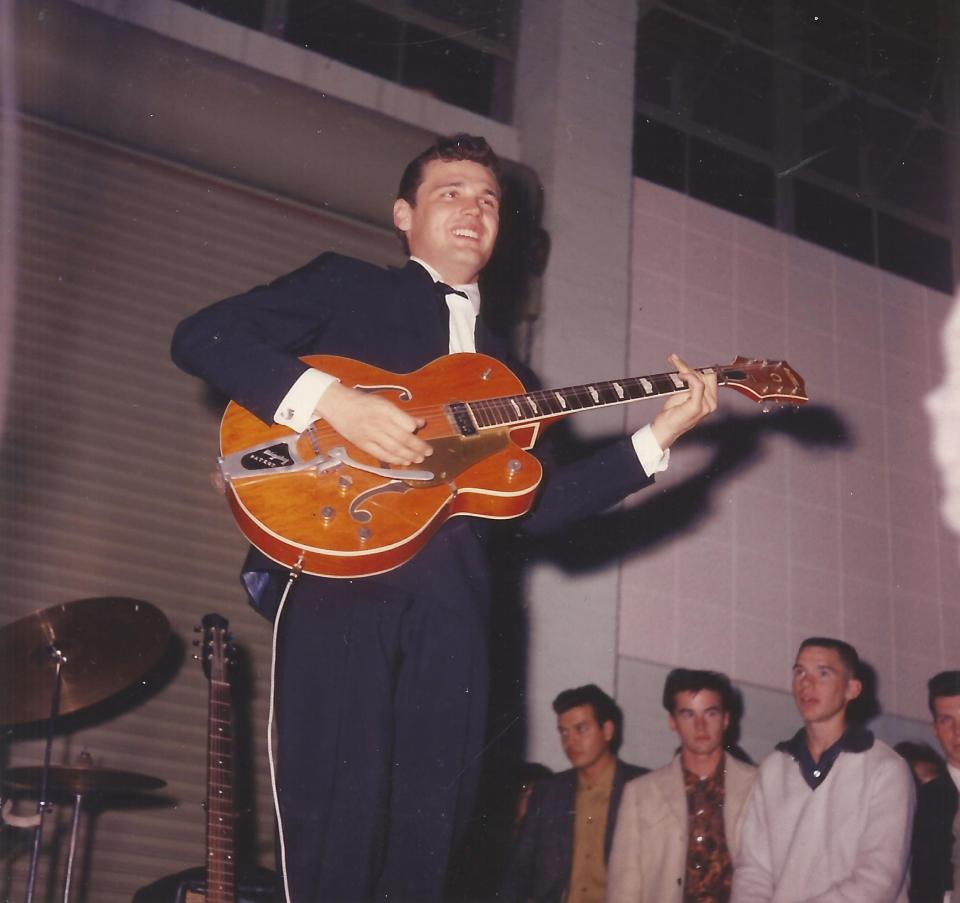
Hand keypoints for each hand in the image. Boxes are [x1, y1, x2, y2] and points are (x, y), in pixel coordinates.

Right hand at [314, 382, 432, 464]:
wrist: (337, 405)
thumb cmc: (363, 402)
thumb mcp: (383, 402)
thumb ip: (402, 415)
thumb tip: (421, 423)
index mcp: (384, 408)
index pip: (405, 422)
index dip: (414, 429)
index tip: (419, 431)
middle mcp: (378, 422)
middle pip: (402, 438)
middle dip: (417, 447)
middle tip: (428, 452)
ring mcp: (369, 435)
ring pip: (393, 449)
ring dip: (409, 456)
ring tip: (419, 459)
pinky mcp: (363, 445)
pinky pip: (381, 455)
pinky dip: (394, 460)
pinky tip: (404, 462)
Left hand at [649, 353, 717, 449]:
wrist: (665, 429)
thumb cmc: (673, 414)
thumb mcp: (682, 394)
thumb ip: (689, 383)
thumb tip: (686, 367)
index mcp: (711, 400)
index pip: (709, 377)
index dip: (695, 368)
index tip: (680, 362)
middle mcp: (712, 403)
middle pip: (704, 376)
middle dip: (688, 368)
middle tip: (674, 362)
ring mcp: (706, 406)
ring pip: (700, 378)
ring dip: (686, 370)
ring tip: (674, 364)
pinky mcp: (697, 407)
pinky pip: (698, 385)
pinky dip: (689, 377)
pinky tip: (681, 375)